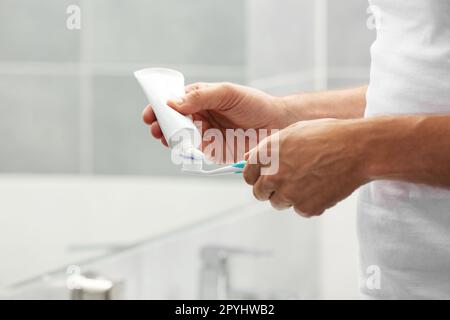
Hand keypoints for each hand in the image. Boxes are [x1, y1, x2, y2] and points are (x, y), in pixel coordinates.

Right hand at [142, 82, 287, 161]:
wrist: (276, 126)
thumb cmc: (254, 104)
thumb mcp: (227, 93)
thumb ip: (201, 96)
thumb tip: (172, 103)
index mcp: (200, 99)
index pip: (174, 101)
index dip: (160, 106)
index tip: (150, 112)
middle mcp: (199, 116)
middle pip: (172, 120)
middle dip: (160, 124)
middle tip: (155, 128)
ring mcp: (203, 134)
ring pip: (178, 137)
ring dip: (168, 138)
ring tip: (164, 137)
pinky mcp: (210, 151)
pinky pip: (191, 152)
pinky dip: (182, 151)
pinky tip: (179, 149)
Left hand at [243, 119, 369, 216]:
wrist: (357, 149)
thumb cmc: (328, 135)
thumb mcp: (293, 132)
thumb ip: (269, 147)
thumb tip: (250, 158)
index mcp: (268, 154)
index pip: (248, 174)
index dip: (255, 177)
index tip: (262, 179)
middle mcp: (273, 175)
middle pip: (260, 193)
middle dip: (270, 190)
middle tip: (288, 183)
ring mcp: (289, 193)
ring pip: (279, 203)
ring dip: (290, 197)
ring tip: (310, 181)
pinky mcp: (305, 207)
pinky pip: (301, 210)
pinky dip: (310, 203)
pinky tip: (324, 187)